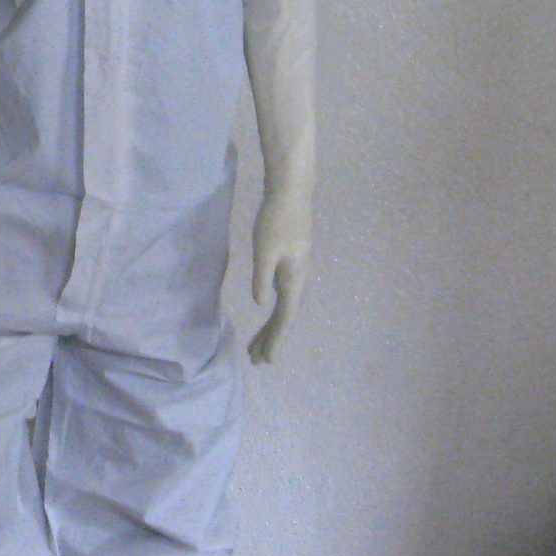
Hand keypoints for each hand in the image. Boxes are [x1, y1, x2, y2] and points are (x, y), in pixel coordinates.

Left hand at [248, 191, 312, 365]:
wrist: (291, 194)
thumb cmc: (276, 220)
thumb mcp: (264, 250)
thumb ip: (262, 277)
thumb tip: (261, 304)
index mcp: (294, 280)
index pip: (284, 318)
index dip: (275, 340)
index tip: (267, 360)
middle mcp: (299, 281)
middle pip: (284, 318)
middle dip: (271, 339)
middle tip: (255, 360)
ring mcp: (297, 274)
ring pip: (284, 309)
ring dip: (272, 328)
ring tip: (256, 346)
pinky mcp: (291, 266)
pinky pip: (283, 298)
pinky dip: (274, 312)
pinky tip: (267, 318)